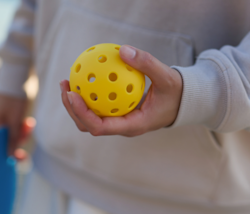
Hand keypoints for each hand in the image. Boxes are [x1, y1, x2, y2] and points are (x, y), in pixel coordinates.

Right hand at [0, 93, 35, 159]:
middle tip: (27, 141)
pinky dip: (22, 128)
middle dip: (17, 142)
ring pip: (12, 136)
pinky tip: (28, 122)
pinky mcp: (8, 117)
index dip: (6, 155)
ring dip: (22, 134)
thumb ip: (12, 139)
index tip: (20, 159)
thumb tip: (10, 157)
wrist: (18, 77)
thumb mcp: (15, 121)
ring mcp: (0, 121)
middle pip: (4, 143)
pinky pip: (15, 129)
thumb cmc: (13, 99)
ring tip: (28, 123)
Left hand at [60, 45, 182, 136]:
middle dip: (72, 108)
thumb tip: (122, 50)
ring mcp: (118, 123)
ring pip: (89, 119)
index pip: (100, 127)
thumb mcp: (167, 76)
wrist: (183, 101)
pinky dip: (87, 96)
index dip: (82, 113)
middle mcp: (122, 128)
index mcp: (132, 126)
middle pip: (87, 125)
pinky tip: (82, 78)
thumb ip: (147, 63)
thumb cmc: (177, 92)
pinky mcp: (117, 115)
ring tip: (67, 82)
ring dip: (74, 104)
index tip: (73, 95)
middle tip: (66, 86)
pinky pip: (97, 107)